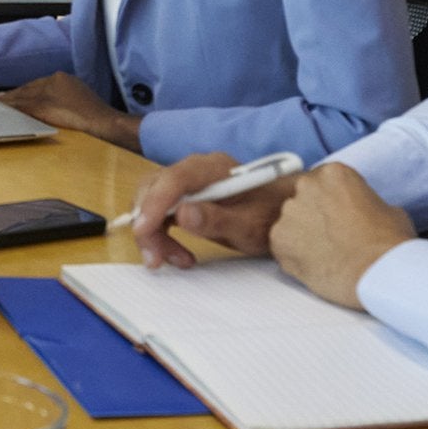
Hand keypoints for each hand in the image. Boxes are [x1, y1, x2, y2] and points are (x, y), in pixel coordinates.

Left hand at [5, 72, 141, 149]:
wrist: (102, 120)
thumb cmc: (96, 116)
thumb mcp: (80, 101)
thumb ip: (65, 98)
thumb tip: (56, 105)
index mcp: (62, 78)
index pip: (37, 84)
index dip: (24, 91)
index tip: (14, 95)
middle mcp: (53, 80)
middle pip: (27, 88)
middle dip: (13, 94)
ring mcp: (47, 91)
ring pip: (22, 95)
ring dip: (8, 100)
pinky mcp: (43, 104)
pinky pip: (22, 105)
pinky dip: (11, 107)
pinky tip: (2, 110)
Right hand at [130, 152, 291, 270]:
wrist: (284, 213)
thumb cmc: (272, 218)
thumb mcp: (250, 226)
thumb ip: (217, 220)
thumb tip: (181, 214)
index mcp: (212, 168)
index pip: (173, 179)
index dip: (154, 204)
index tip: (143, 231)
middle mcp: (195, 169)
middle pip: (155, 188)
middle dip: (148, 223)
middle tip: (155, 257)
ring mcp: (189, 182)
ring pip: (153, 201)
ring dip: (154, 233)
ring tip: (175, 260)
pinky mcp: (186, 196)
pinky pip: (162, 211)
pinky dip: (162, 234)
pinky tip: (178, 254)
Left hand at [270, 164, 414, 307]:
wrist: (377, 273)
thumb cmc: (389, 243)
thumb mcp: (388, 209)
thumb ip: (364, 201)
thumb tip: (361, 210)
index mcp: (333, 173)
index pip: (324, 181)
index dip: (333, 201)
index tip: (340, 216)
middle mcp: (305, 186)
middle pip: (304, 199)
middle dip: (315, 216)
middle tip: (333, 237)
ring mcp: (288, 212)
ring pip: (291, 222)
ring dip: (303, 235)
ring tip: (327, 254)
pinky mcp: (278, 239)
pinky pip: (282, 245)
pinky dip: (295, 254)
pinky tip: (316, 265)